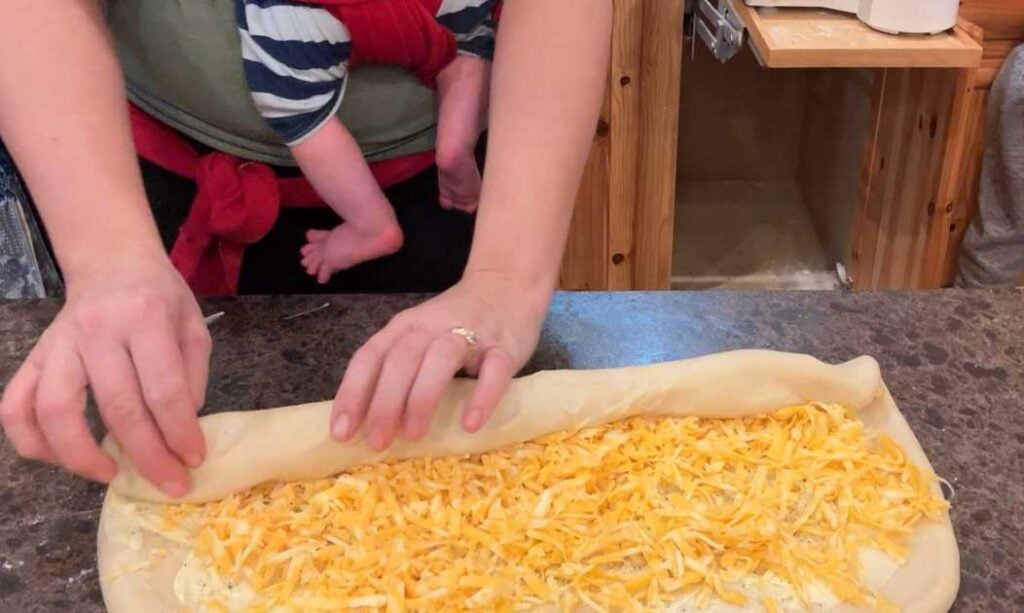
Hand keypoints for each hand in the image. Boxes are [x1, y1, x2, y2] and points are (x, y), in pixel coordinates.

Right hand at [0, 254, 210, 496]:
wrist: (112, 264)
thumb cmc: (160, 299)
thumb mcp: (193, 327)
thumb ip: (192, 377)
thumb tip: (181, 430)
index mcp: (145, 318)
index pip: (163, 388)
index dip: (179, 432)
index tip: (194, 460)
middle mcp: (96, 330)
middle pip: (117, 407)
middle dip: (147, 456)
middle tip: (169, 483)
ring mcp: (57, 344)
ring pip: (54, 411)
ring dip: (81, 456)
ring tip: (111, 474)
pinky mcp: (33, 357)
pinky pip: (15, 406)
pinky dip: (31, 441)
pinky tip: (61, 457)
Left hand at [330, 271, 549, 449]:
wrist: (508, 285)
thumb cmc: (455, 322)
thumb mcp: (418, 336)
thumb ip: (396, 368)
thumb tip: (367, 422)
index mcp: (405, 327)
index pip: (370, 357)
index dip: (353, 393)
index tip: (340, 432)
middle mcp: (432, 326)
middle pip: (401, 360)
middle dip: (384, 403)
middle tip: (376, 442)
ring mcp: (471, 333)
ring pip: (441, 360)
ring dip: (422, 398)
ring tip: (413, 435)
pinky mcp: (504, 346)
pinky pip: (493, 371)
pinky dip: (481, 397)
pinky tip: (470, 424)